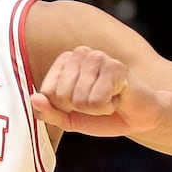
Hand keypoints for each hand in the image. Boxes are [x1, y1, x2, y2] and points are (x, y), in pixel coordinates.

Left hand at [32, 45, 163, 137]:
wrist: (137, 117)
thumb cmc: (102, 114)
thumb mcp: (68, 118)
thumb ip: (47, 112)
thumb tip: (34, 99)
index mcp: (65, 61)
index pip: (46, 92)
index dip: (63, 107)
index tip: (80, 103)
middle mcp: (81, 53)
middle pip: (61, 95)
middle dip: (80, 108)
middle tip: (97, 102)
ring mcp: (99, 57)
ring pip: (78, 99)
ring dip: (95, 108)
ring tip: (108, 99)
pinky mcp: (115, 67)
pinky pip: (96, 101)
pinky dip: (106, 107)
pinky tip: (117, 98)